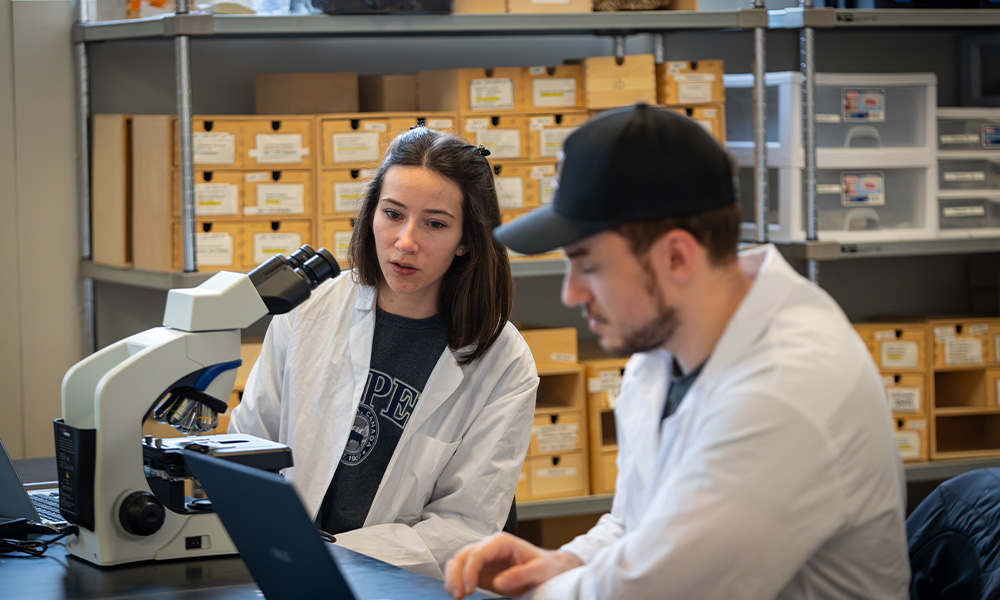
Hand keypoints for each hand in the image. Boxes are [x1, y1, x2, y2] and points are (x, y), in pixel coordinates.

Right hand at [444, 532, 582, 598]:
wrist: (550, 569)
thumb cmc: (547, 567)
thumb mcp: (540, 571)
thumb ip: (521, 575)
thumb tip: (498, 583)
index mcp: (502, 542)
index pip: (478, 553)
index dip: (469, 571)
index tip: (469, 590)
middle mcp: (490, 546)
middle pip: (463, 555)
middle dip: (456, 575)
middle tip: (459, 595)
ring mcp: (484, 557)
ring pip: (458, 561)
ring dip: (453, 577)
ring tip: (456, 596)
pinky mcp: (482, 570)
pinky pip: (462, 571)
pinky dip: (456, 580)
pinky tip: (458, 593)